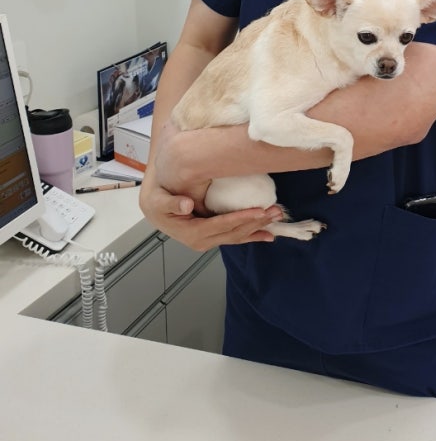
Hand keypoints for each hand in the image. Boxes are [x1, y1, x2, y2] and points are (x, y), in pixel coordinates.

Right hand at [139, 182, 281, 250]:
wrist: (154, 208)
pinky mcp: (214, 237)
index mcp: (191, 233)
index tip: (259, 211)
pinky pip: (236, 237)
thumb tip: (186, 204)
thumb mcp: (157, 200)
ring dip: (258, 228)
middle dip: (256, 223)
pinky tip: (268, 235)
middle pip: (234, 233)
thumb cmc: (157, 200)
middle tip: (275, 211)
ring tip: (276, 219)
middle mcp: (202, 241)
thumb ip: (171, 203)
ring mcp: (209, 240)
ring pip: (238, 236)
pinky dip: (252, 235)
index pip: (221, 226)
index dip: (240, 218)